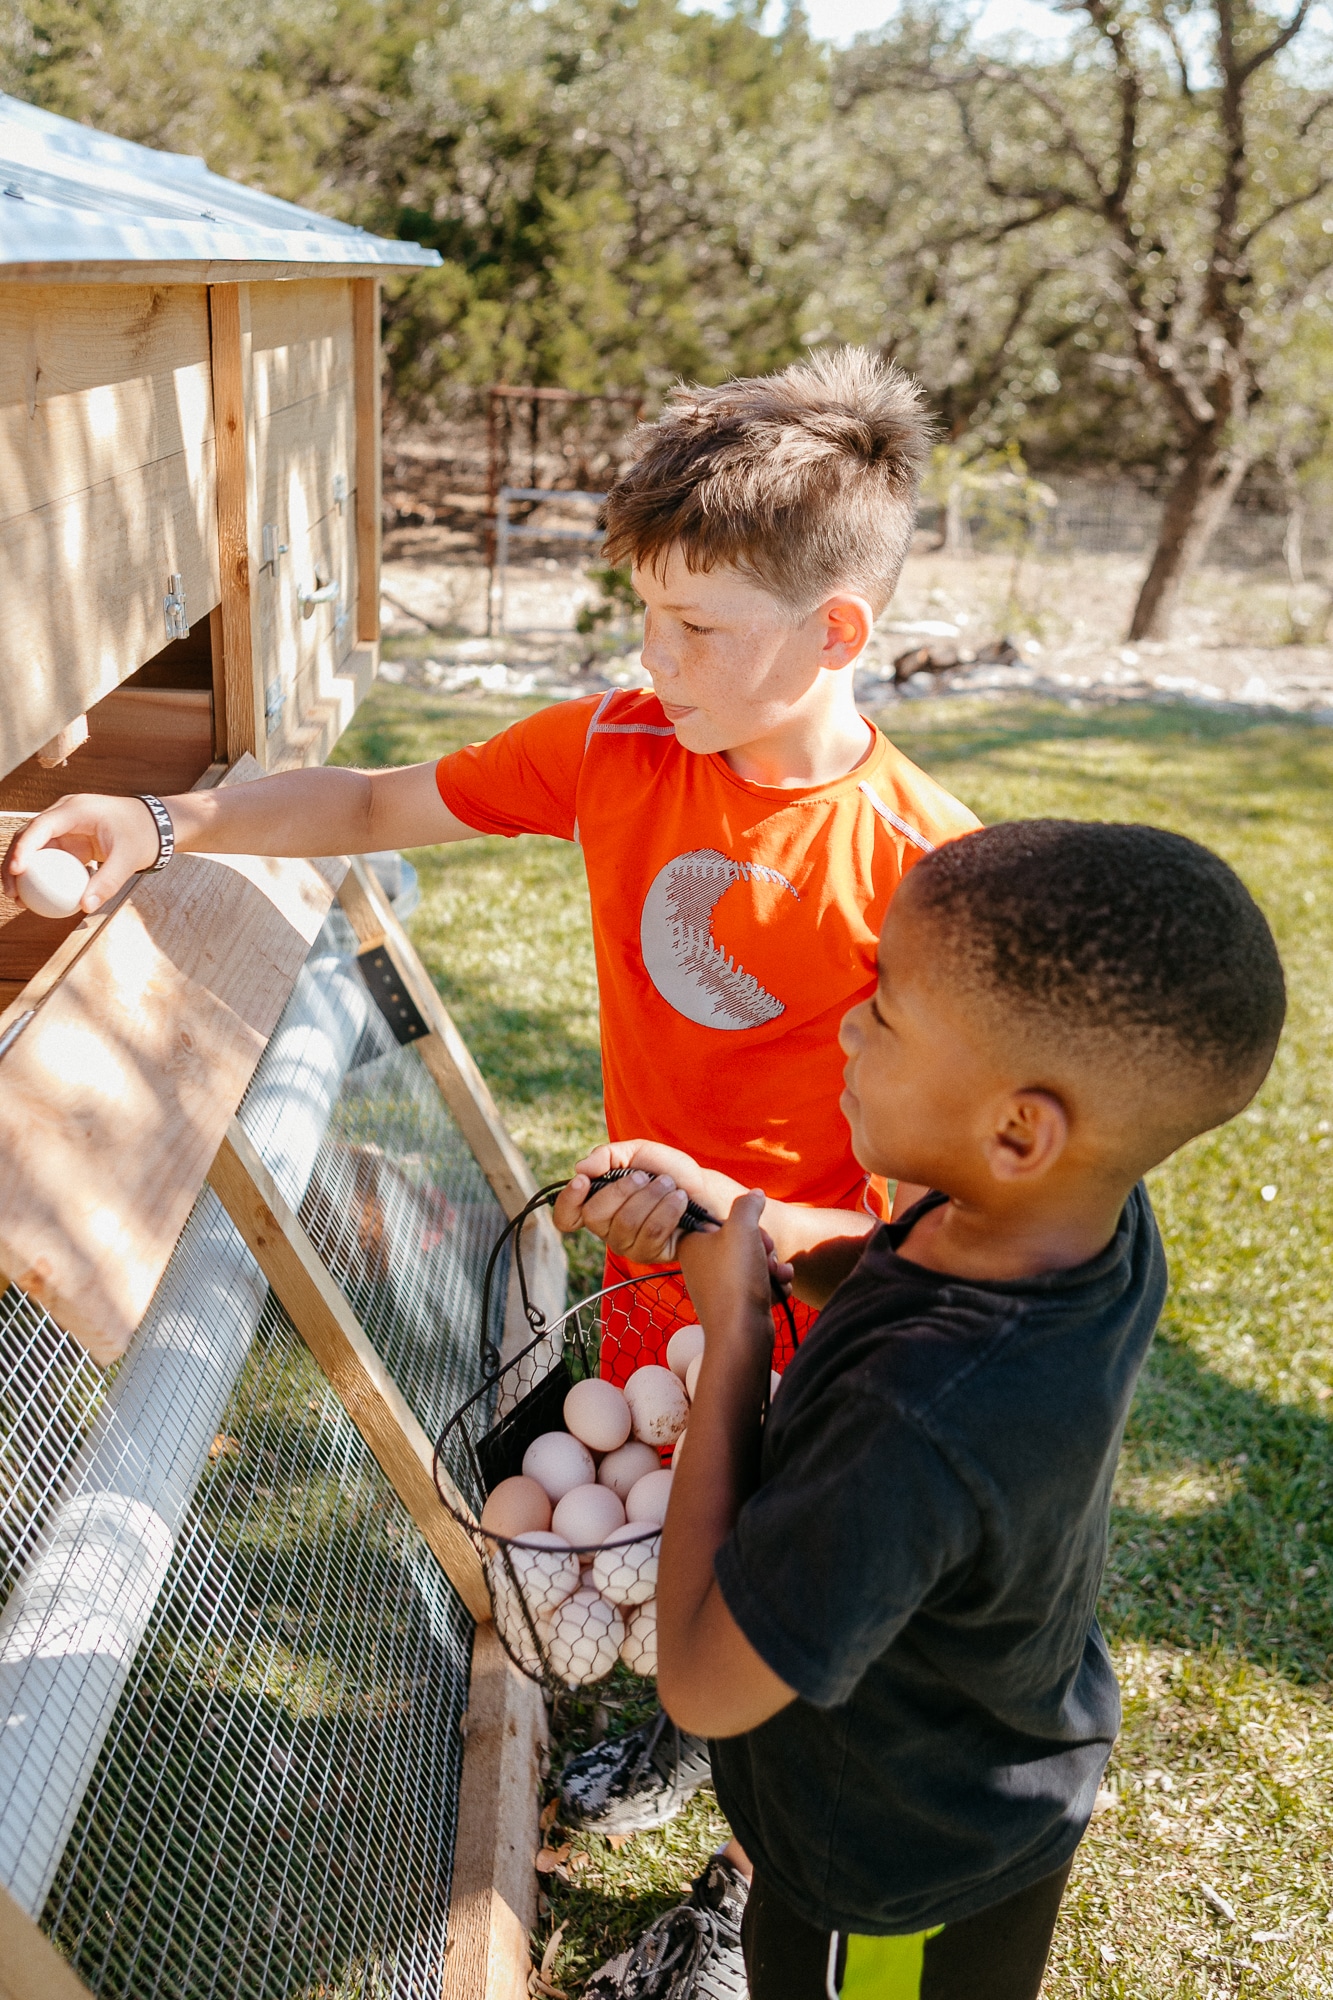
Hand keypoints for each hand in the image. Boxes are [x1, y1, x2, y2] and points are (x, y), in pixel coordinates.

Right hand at [3, 794, 160, 911]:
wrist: (156, 824)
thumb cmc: (143, 834)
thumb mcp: (129, 859)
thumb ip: (107, 882)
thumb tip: (85, 907)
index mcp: (77, 809)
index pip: (42, 826)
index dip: (24, 848)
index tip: (17, 871)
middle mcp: (65, 814)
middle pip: (28, 835)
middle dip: (13, 863)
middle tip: (12, 892)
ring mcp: (65, 826)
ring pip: (33, 847)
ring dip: (22, 871)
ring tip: (18, 899)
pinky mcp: (68, 840)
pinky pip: (47, 857)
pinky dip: (39, 874)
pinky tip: (35, 897)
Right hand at [552, 1141, 717, 1262]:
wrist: (702, 1188)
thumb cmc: (667, 1170)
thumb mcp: (637, 1152)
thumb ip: (606, 1155)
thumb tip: (580, 1168)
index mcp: (597, 1201)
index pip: (566, 1215)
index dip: (567, 1201)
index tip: (584, 1181)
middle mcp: (606, 1227)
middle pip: (595, 1216)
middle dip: (623, 1190)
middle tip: (646, 1176)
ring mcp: (626, 1244)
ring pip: (626, 1224)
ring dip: (651, 1197)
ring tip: (669, 1185)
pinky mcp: (649, 1254)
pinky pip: (651, 1233)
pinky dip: (668, 1210)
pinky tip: (679, 1200)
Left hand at [678, 1190, 792, 1348]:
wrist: (742, 1333)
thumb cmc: (735, 1279)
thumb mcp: (742, 1228)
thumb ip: (748, 1204)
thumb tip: (755, 1194)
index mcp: (692, 1243)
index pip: (720, 1218)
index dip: (743, 1223)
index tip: (751, 1232)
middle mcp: (702, 1264)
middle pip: (741, 1240)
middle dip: (764, 1246)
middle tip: (765, 1255)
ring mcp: (719, 1285)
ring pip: (754, 1261)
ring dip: (773, 1265)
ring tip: (775, 1274)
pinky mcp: (736, 1302)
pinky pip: (758, 1283)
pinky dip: (772, 1284)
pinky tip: (779, 1288)